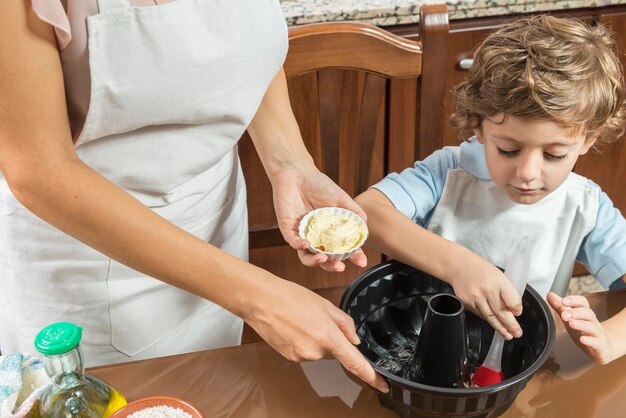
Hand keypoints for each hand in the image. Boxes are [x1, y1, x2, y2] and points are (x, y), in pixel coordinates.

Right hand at [245, 277, 388, 392]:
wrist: (261, 300)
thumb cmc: (290, 297)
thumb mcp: (325, 304)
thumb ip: (344, 324)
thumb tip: (354, 340)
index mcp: (328, 337)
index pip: (355, 363)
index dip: (372, 377)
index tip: (383, 385)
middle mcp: (315, 352)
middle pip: (334, 352)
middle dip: (330, 338)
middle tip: (316, 319)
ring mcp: (301, 357)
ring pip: (319, 352)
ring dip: (315, 339)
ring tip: (300, 320)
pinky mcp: (290, 358)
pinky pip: (305, 352)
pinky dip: (303, 341)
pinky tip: (293, 327)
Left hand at [271, 166, 367, 271]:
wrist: (296, 172)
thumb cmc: (318, 184)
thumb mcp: (342, 198)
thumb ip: (355, 212)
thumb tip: (365, 228)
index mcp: (330, 231)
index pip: (343, 249)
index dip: (353, 257)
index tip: (361, 262)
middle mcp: (317, 236)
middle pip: (324, 259)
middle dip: (332, 266)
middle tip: (340, 267)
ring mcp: (302, 234)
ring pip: (306, 256)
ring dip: (315, 262)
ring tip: (323, 259)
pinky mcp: (288, 229)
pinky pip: (292, 242)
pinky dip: (299, 246)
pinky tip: (307, 245)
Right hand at [448, 250, 522, 339]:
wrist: (458, 265)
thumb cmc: (479, 269)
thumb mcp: (498, 275)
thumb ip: (506, 291)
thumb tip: (513, 308)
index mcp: (499, 281)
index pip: (513, 302)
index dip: (517, 310)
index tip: (518, 314)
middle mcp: (487, 290)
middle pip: (502, 313)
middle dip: (511, 325)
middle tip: (517, 333)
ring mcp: (476, 297)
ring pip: (490, 317)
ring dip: (500, 328)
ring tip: (507, 334)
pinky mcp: (467, 303)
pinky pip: (480, 314)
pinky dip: (487, 319)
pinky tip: (493, 322)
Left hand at [547, 292, 615, 364]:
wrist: (602, 347)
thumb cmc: (584, 330)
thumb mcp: (570, 318)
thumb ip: (560, 307)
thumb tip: (550, 294)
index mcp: (585, 313)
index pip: (583, 302)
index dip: (574, 300)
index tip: (563, 301)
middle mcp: (592, 321)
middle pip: (587, 313)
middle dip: (575, 312)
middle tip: (564, 315)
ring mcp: (597, 333)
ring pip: (592, 327)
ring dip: (581, 324)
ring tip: (571, 323)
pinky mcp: (599, 345)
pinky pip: (596, 342)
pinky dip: (589, 340)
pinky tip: (582, 339)